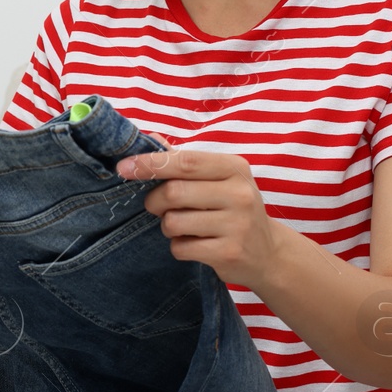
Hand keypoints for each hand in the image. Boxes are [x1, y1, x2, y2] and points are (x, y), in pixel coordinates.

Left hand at [117, 133, 283, 288]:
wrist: (268, 253)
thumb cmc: (234, 209)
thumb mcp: (219, 180)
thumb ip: (185, 161)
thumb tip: (151, 138)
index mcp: (234, 168)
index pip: (184, 161)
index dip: (150, 164)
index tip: (123, 168)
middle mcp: (240, 193)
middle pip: (174, 193)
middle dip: (155, 202)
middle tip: (158, 207)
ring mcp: (237, 225)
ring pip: (174, 222)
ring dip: (168, 227)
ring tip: (183, 227)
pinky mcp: (229, 253)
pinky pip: (181, 248)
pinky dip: (179, 247)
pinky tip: (195, 244)